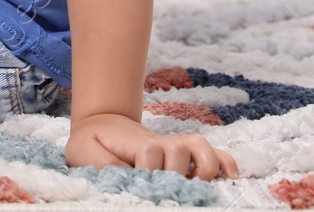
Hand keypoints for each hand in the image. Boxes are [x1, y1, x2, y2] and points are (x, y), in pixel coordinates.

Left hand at [66, 112, 237, 178]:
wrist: (102, 126)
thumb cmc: (92, 143)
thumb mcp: (84, 152)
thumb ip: (102, 165)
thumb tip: (127, 177)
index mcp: (137, 144)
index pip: (150, 155)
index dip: (146, 170)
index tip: (136, 179)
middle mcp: (162, 144)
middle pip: (179, 153)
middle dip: (174, 173)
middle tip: (162, 186)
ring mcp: (177, 148)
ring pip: (201, 150)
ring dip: (204, 167)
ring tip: (196, 184)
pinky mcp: (186, 154)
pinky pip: (214, 154)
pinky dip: (225, 163)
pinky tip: (229, 178)